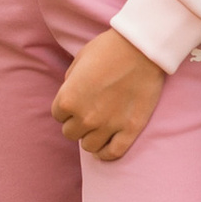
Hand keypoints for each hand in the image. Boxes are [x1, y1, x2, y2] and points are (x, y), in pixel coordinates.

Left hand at [54, 25, 166, 162]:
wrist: (142, 48)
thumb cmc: (109, 48)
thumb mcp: (79, 59)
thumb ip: (70, 81)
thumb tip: (71, 92)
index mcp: (68, 99)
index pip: (58, 115)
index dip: (68, 108)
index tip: (78, 101)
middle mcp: (84, 117)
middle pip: (71, 133)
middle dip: (78, 123)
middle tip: (90, 112)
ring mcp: (107, 126)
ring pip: (89, 146)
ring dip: (92, 137)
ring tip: (99, 127)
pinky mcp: (129, 130)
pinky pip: (113, 153)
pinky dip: (107, 153)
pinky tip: (107, 145)